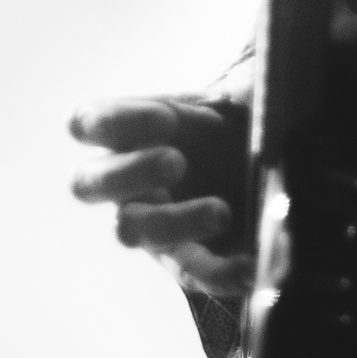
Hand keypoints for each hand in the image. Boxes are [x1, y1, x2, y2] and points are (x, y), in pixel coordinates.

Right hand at [70, 89, 252, 296]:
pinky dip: (219, 273)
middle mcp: (128, 183)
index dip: (111, 122)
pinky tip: (250, 264)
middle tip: (176, 162)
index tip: (166, 120)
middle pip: (86, 183)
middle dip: (128, 172)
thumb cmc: (240, 130)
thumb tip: (263, 83)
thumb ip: (246, 85)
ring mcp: (151, 228)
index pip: (86, 123)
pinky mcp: (187, 264)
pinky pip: (191, 274)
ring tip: (222, 211)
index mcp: (130, 133)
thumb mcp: (241, 99)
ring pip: (129, 231)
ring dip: (172, 221)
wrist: (270, 174)